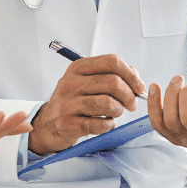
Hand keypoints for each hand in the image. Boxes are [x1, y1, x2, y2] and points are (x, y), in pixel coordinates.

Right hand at [29, 54, 146, 154]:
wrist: (47, 124)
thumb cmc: (72, 102)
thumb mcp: (86, 82)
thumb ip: (110, 75)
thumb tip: (134, 75)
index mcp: (78, 68)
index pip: (111, 62)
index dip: (130, 74)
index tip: (138, 86)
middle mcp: (71, 83)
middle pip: (112, 82)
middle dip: (128, 95)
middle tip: (131, 104)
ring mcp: (67, 103)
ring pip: (107, 103)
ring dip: (118, 110)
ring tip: (115, 113)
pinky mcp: (67, 123)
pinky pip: (99, 124)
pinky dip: (108, 125)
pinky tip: (105, 123)